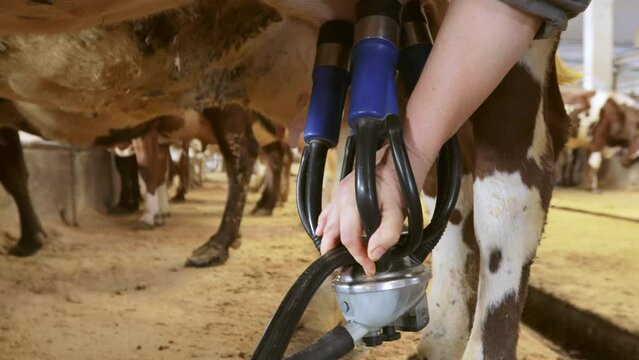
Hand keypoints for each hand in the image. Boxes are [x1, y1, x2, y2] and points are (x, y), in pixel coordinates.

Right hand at [316, 144, 431, 274]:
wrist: (399, 158)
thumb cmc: (400, 184)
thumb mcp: (398, 211)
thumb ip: (387, 234)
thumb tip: (373, 254)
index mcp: (351, 203)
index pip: (348, 239)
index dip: (358, 257)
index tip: (370, 268)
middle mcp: (340, 199)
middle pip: (331, 234)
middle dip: (336, 254)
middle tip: (345, 269)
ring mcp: (338, 194)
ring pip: (327, 224)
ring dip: (329, 241)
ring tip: (335, 256)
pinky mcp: (341, 191)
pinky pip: (327, 211)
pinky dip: (324, 224)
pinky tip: (323, 232)